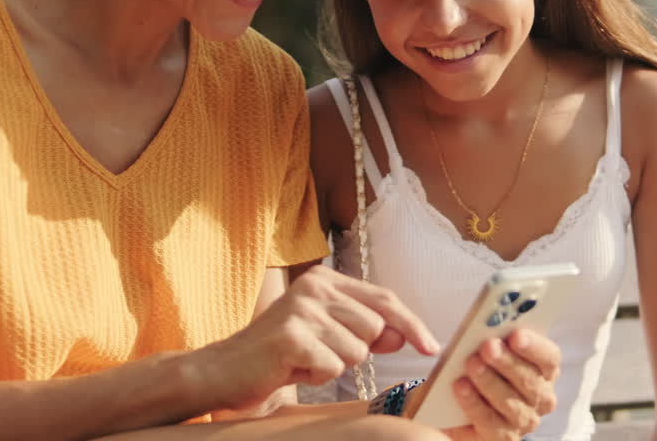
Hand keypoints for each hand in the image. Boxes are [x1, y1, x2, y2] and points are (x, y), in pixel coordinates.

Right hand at [199, 265, 439, 411]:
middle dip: (357, 350)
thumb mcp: (327, 335)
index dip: (412, 324)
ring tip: (303, 360)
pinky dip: (315, 376)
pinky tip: (292, 368)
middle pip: (375, 327)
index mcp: (324, 280)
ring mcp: (301, 310)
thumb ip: (364, 329)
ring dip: (334, 365)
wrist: (225, 370)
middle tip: (320, 352)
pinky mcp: (291, 337)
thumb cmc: (280, 353)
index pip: (384, 299)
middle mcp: (314, 287)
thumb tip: (403, 334)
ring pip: (357, 350)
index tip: (431, 347)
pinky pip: (332, 367)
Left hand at [441, 328, 559, 440]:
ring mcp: (524, 420)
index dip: (534, 346)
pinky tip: (460, 386)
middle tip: (488, 346)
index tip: (516, 334)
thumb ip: (494, 337)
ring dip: (490, 381)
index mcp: (544, 369)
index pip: (550, 357)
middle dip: (507, 362)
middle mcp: (540, 397)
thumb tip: (488, 326)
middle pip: (530, 380)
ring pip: (511, 402)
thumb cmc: (479, 367)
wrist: (457, 404)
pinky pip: (490, 422)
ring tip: (472, 364)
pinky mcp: (503, 437)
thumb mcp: (488, 348)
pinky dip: (474, 403)